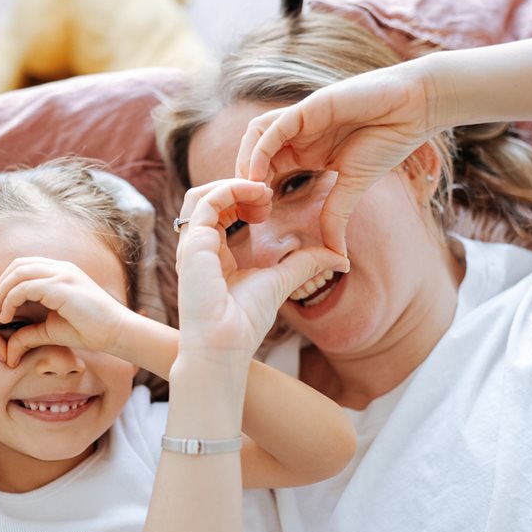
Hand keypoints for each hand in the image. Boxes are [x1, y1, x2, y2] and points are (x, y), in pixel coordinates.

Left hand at [0, 257, 134, 366]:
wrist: (116, 332)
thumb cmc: (89, 331)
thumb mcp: (51, 331)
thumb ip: (29, 334)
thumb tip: (9, 352)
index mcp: (60, 272)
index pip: (23, 267)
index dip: (5, 284)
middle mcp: (60, 268)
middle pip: (17, 265)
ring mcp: (62, 274)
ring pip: (18, 273)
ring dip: (1, 294)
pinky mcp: (61, 286)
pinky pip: (25, 286)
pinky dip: (10, 300)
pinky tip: (6, 317)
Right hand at [175, 179, 347, 361]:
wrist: (225, 346)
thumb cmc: (244, 323)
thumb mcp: (281, 282)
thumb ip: (304, 264)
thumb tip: (340, 258)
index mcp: (211, 254)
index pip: (218, 212)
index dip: (242, 200)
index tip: (269, 205)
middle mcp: (197, 247)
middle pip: (207, 198)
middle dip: (237, 188)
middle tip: (267, 194)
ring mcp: (191, 245)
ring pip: (201, 194)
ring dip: (232, 185)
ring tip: (262, 193)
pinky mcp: (193, 244)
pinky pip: (206, 202)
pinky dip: (231, 190)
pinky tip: (257, 196)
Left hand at [233, 61, 439, 257]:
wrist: (414, 108)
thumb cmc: (387, 141)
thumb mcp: (353, 187)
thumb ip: (337, 217)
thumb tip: (337, 257)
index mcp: (304, 152)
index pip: (264, 170)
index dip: (256, 194)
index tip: (260, 219)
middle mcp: (297, 135)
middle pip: (253, 154)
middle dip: (245, 183)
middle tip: (251, 213)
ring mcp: (300, 120)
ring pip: (256, 137)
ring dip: (246, 164)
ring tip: (254, 193)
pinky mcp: (307, 108)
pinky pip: (273, 128)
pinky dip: (260, 151)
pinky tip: (260, 175)